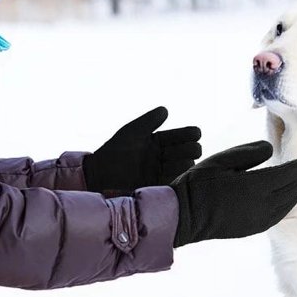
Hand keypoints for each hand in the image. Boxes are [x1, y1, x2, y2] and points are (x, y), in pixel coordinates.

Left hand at [83, 106, 200, 193]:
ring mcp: (160, 172)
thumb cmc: (114, 150)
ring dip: (187, 163)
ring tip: (188, 160)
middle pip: (185, 151)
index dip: (189, 133)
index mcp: (156, 142)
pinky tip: (184, 173)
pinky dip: (180, 177)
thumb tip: (166, 109)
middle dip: (192, 148)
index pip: (178, 136)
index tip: (196, 132)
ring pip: (183, 166)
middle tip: (194, 148)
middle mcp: (161, 157)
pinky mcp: (158, 187)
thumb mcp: (132, 132)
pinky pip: (174, 181)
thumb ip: (148, 121)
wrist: (99, 174)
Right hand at [171, 140, 296, 246]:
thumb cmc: (200, 183)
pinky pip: (277, 217)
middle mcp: (262, 205)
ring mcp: (259, 220)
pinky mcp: (253, 229)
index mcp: (255, 185)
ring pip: (286, 206)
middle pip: (290, 191)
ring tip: (296, 184)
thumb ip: (248, 153)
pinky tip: (282, 201)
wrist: (186, 215)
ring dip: (294, 194)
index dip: (295, 167)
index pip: (285, 175)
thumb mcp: (221, 160)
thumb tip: (270, 148)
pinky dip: (285, 206)